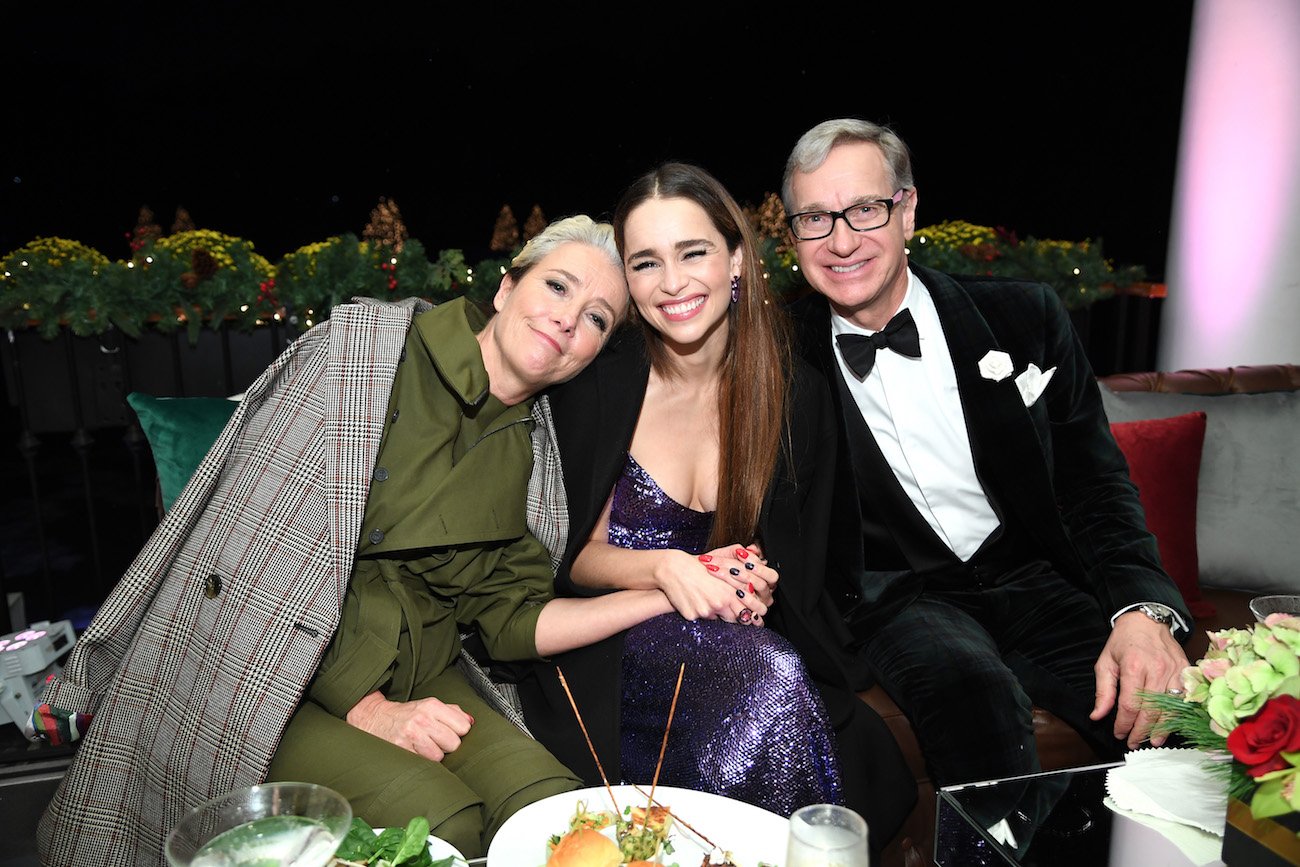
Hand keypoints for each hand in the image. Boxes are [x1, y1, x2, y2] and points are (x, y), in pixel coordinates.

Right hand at [345, 691, 473, 761]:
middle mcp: (422, 719)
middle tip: (436, 741)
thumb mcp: (429, 706)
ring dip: (434, 755)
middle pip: (453, 743)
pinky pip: (424, 763)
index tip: (450, 732)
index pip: (463, 727)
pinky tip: (416, 752)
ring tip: (425, 747)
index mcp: (432, 705)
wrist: (375, 719)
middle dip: (447, 745)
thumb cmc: (407, 714)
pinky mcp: (402, 751)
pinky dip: (423, 761)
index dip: (458, 732)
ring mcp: (411, 736)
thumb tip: (471, 722)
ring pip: (439, 756)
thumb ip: (452, 713)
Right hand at [654, 547, 768, 625]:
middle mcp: (719, 603)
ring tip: (710, 600)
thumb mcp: (722, 569)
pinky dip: (701, 612)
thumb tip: (752, 589)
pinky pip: (701, 619)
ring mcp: (705, 611)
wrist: (674, 569)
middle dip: (741, 619)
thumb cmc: (698, 566)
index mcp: (729, 592)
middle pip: (736, 619)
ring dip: (717, 612)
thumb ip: (740, 580)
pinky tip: (696, 600)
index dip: (753, 615)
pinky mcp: (692, 615)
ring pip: (718, 619)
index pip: (747, 610)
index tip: (755, 618)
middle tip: (744, 618)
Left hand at [1089, 611, 1190, 748]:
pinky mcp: (1186, 671)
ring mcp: (1175, 671)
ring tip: (1153, 741)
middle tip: (1134, 742)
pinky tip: (1171, 725)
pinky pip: (1185, 699)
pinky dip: (1178, 715)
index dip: (1124, 724)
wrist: (1147, 620)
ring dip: (1162, 728)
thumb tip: (1097, 715)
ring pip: (1171, 708)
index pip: (1130, 705)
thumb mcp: (1105, 662)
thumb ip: (1103, 691)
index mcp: (1134, 667)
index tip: (1119, 733)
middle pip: (1151, 710)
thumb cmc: (1124, 641)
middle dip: (1141, 731)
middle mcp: (1157, 670)